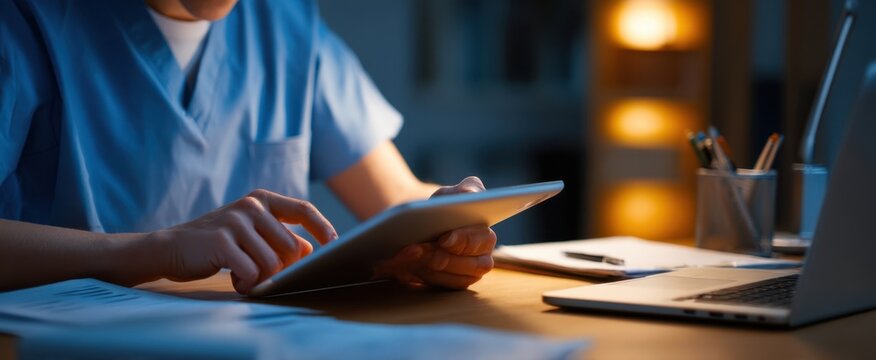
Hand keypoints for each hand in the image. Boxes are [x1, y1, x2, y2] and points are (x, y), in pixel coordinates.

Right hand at [146, 189, 336, 293]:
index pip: (304, 209)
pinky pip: (252, 272)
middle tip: (260, 272)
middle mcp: (251, 206)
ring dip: (261, 277)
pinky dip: (246, 282)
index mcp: (262, 199)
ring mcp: (235, 221)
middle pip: (292, 247)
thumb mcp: (251, 232)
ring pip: (273, 263)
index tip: (336, 244)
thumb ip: (280, 237)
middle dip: (281, 269)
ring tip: (242, 273)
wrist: (171, 248)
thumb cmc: (219, 243)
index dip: (323, 227)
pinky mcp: (221, 240)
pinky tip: (234, 278)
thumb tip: (312, 252)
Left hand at [375, 176, 496, 289]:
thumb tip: (472, 195)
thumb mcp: (449, 195)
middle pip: (473, 265)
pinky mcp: (451, 285)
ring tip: (408, 254)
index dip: (465, 240)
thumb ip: (466, 189)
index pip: (484, 239)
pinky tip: (405, 266)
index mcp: (485, 231)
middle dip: (444, 258)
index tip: (445, 239)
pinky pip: (442, 287)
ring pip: (457, 279)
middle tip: (420, 249)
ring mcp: (468, 273)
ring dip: (431, 267)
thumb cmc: (438, 208)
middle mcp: (483, 256)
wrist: (418, 226)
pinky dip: (423, 276)